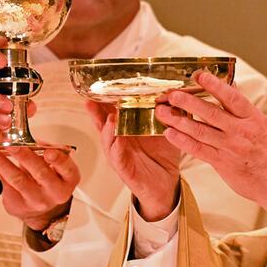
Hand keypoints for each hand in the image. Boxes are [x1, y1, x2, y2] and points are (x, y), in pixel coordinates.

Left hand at [0, 147, 78, 231]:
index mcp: (68, 179)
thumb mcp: (54, 166)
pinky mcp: (17, 204)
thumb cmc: (47, 180)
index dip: (58, 160)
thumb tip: (22, 134)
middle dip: (24, 156)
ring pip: (17, 180)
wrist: (41, 211)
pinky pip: (2, 185)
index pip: (67, 168)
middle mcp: (55, 191)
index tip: (48, 152)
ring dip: (1, 163)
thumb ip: (43, 150)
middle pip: (40, 172)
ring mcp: (36, 200)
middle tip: (11, 144)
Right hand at [87, 101, 180, 221]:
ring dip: (107, 127)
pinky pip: (117, 156)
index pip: (112, 108)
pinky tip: (118, 139)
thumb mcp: (164, 129)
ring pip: (107, 138)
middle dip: (96, 109)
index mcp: (126, 127)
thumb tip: (174, 90)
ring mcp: (118, 154)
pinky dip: (116, 147)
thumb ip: (166, 112)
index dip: (105, 97)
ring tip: (110, 116)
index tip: (101, 83)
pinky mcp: (123, 168)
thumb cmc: (162, 155)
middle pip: (102, 121)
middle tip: (92, 96)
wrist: (166, 183)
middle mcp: (118, 139)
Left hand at [155, 71, 266, 218]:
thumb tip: (228, 84)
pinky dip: (182, 141)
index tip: (199, 75)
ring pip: (200, 131)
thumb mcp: (261, 124)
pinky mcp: (221, 163)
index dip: (215, 85)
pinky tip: (169, 133)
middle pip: (211, 113)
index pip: (232, 97)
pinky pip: (198, 149)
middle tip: (171, 94)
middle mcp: (241, 131)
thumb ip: (242, 107)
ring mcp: (230, 147)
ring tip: (162, 112)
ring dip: (179, 120)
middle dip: (189, 102)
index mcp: (253, 118)